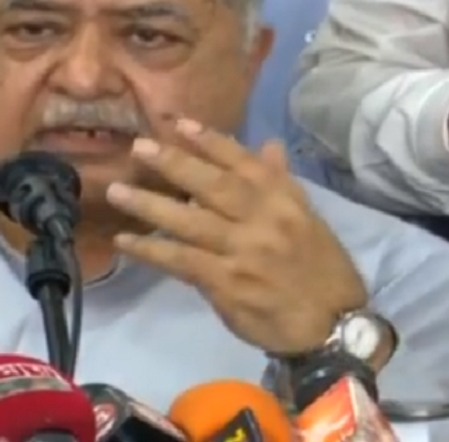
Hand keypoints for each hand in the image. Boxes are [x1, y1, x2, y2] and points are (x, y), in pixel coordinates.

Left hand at [105, 119, 367, 353]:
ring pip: (190, 221)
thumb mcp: (306, 218)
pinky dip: (151, 250)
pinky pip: (182, 260)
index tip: (177, 123)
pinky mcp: (227, 282)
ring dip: (150, 205)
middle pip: (212, 185)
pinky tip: (125, 241)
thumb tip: (268, 144)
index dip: (209, 141)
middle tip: (138, 147)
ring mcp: (243, 251)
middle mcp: (263, 219)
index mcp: (282, 200)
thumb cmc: (318, 269)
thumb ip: (280, 181)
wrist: (332, 324)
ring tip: (116, 191)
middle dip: (174, 163)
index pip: (242, 162)